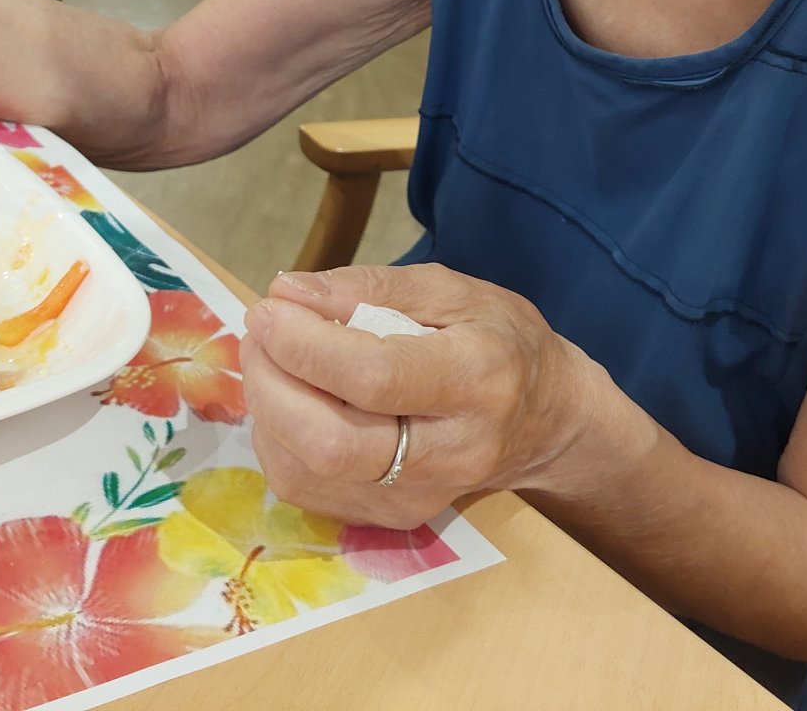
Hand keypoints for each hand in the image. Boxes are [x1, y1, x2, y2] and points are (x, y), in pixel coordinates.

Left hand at [240, 264, 604, 529]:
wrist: (545, 422)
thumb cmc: (499, 341)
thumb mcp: (453, 290)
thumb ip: (371, 286)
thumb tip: (289, 292)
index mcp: (477, 379)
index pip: (374, 377)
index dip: (305, 343)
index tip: (271, 306)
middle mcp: (452, 451)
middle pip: (333, 442)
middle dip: (273, 383)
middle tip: (260, 331)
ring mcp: (420, 497)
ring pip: (309, 473)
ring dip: (267, 409)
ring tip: (271, 358)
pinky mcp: (392, 520)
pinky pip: (307, 489)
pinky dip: (279, 439)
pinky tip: (291, 399)